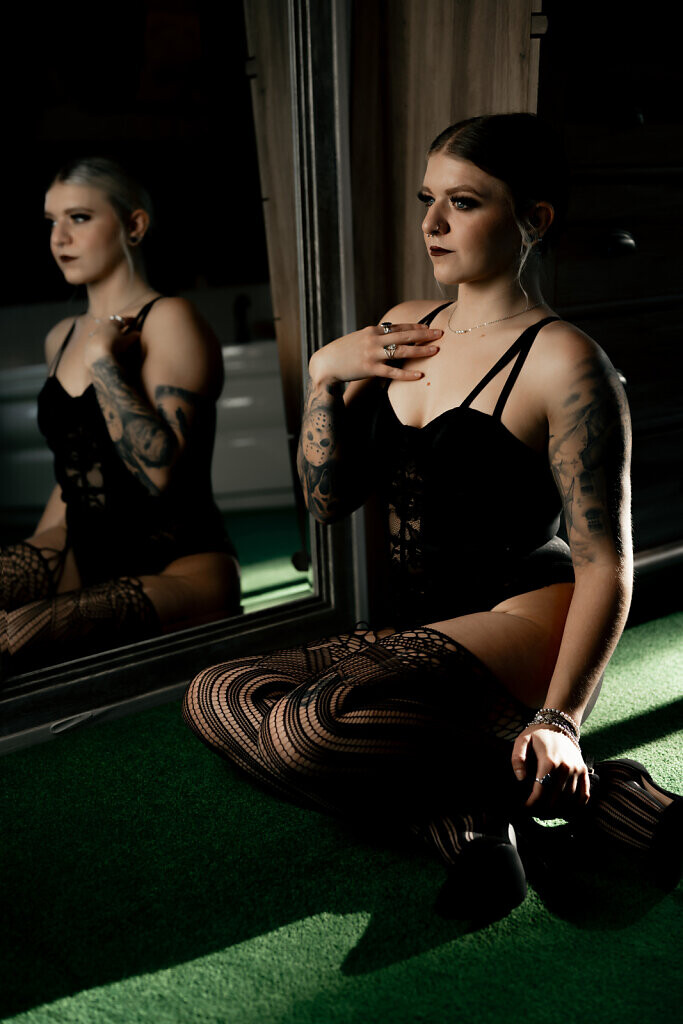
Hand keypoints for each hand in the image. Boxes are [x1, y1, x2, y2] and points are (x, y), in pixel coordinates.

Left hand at [84, 315, 138, 366]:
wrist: (100, 358)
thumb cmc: (115, 347)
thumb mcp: (127, 341)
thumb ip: (133, 336)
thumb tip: (138, 333)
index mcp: (111, 324)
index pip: (122, 320)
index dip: (129, 320)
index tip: (134, 320)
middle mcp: (100, 328)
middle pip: (110, 324)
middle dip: (116, 326)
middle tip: (122, 328)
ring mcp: (93, 337)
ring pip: (101, 333)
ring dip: (107, 334)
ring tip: (112, 339)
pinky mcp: (88, 347)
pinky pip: (95, 342)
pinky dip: (101, 343)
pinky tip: (104, 348)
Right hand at [308, 322, 442, 386]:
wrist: (325, 363)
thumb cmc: (343, 352)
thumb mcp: (360, 339)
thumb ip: (375, 338)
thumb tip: (390, 336)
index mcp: (372, 331)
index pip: (398, 327)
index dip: (415, 326)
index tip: (429, 326)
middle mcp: (374, 340)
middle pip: (404, 335)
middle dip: (424, 334)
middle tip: (440, 333)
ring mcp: (372, 354)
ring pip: (402, 351)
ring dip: (420, 350)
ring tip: (435, 350)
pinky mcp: (370, 369)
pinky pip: (392, 372)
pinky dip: (406, 374)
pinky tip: (419, 375)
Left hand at [511, 723, 588, 814]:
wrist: (558, 725)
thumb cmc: (537, 735)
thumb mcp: (522, 741)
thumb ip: (517, 759)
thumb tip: (521, 778)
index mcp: (549, 761)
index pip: (541, 792)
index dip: (532, 804)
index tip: (525, 808)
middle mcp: (565, 768)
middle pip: (555, 800)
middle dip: (542, 810)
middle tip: (533, 812)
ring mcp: (577, 771)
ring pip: (569, 801)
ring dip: (557, 811)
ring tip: (546, 812)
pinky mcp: (584, 772)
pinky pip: (584, 796)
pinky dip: (575, 807)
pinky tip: (564, 810)